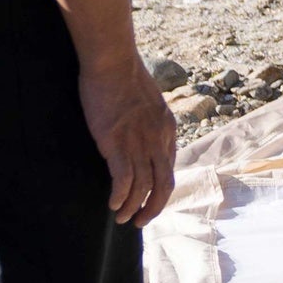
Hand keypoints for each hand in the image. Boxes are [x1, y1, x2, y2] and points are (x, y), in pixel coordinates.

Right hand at [82, 57, 178, 225]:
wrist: (113, 61)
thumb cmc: (125, 75)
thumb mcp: (148, 100)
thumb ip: (150, 120)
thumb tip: (142, 130)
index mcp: (167, 129)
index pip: (169, 168)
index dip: (160, 189)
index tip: (149, 200)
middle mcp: (158, 139)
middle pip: (163, 184)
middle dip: (153, 208)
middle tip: (140, 221)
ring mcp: (139, 142)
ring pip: (143, 187)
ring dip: (133, 207)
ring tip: (122, 218)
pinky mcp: (117, 142)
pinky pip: (124, 179)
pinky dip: (120, 196)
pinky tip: (113, 205)